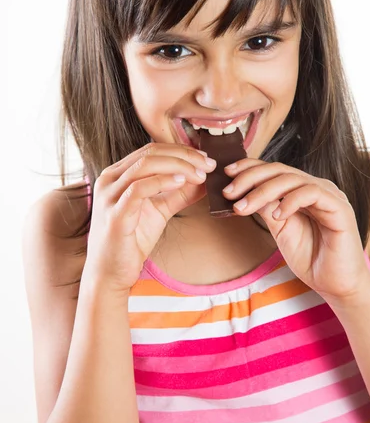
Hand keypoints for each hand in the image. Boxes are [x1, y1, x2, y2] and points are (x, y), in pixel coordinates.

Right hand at [82, 143, 215, 295]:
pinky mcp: (114, 214)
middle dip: (184, 156)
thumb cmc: (132, 240)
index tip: (206, 159)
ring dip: (178, 166)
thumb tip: (204, 179)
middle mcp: (109, 179)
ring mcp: (109, 195)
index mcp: (117, 174)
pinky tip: (181, 183)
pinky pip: (139, 189)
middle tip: (208, 165)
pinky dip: (162, 182)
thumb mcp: (160, 210)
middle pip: (150, 153)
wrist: (111, 272)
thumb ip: (179, 194)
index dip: (181, 151)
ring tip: (200, 174)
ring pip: (145, 165)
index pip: (151, 149)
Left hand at [223, 159, 369, 301]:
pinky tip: (277, 215)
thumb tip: (242, 192)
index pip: (273, 170)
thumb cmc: (311, 258)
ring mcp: (329, 195)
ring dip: (263, 191)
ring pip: (291, 179)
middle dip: (250, 178)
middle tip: (229, 192)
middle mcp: (315, 188)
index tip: (226, 175)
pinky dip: (290, 201)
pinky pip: (312, 193)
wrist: (336, 285)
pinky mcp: (339, 207)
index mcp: (301, 191)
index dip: (249, 168)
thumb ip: (267, 209)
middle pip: (279, 170)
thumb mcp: (280, 230)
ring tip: (244, 207)